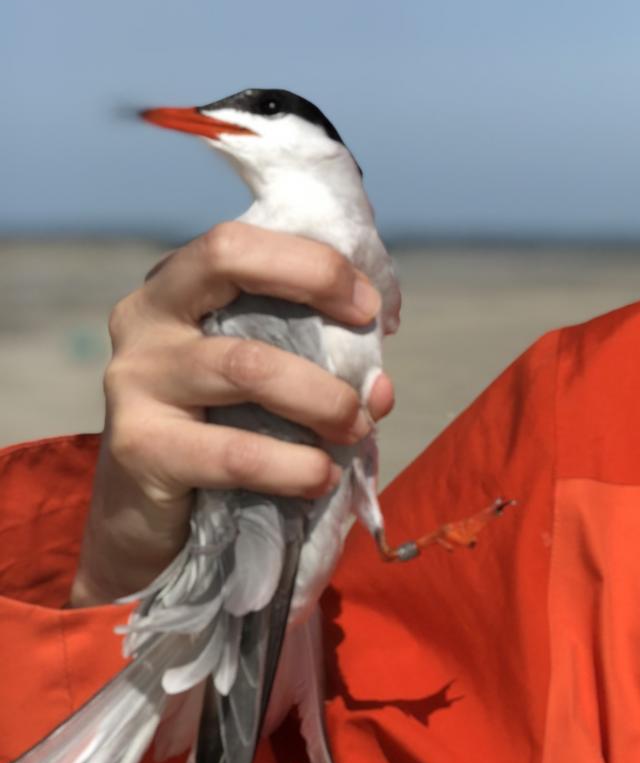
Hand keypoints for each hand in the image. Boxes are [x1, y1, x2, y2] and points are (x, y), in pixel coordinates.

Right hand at [67, 222, 394, 607]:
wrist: (150, 520)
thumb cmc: (225, 431)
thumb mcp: (268, 381)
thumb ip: (319, 361)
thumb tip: (380, 384)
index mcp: (179, 286)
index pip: (241, 241)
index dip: (314, 263)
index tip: (370, 306)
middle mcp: (147, 316)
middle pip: (227, 257)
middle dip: (314, 281)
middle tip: (368, 337)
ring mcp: (135, 378)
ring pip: (246, 363)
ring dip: (322, 397)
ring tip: (356, 428)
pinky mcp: (138, 446)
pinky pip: (234, 450)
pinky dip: (293, 465)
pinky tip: (320, 476)